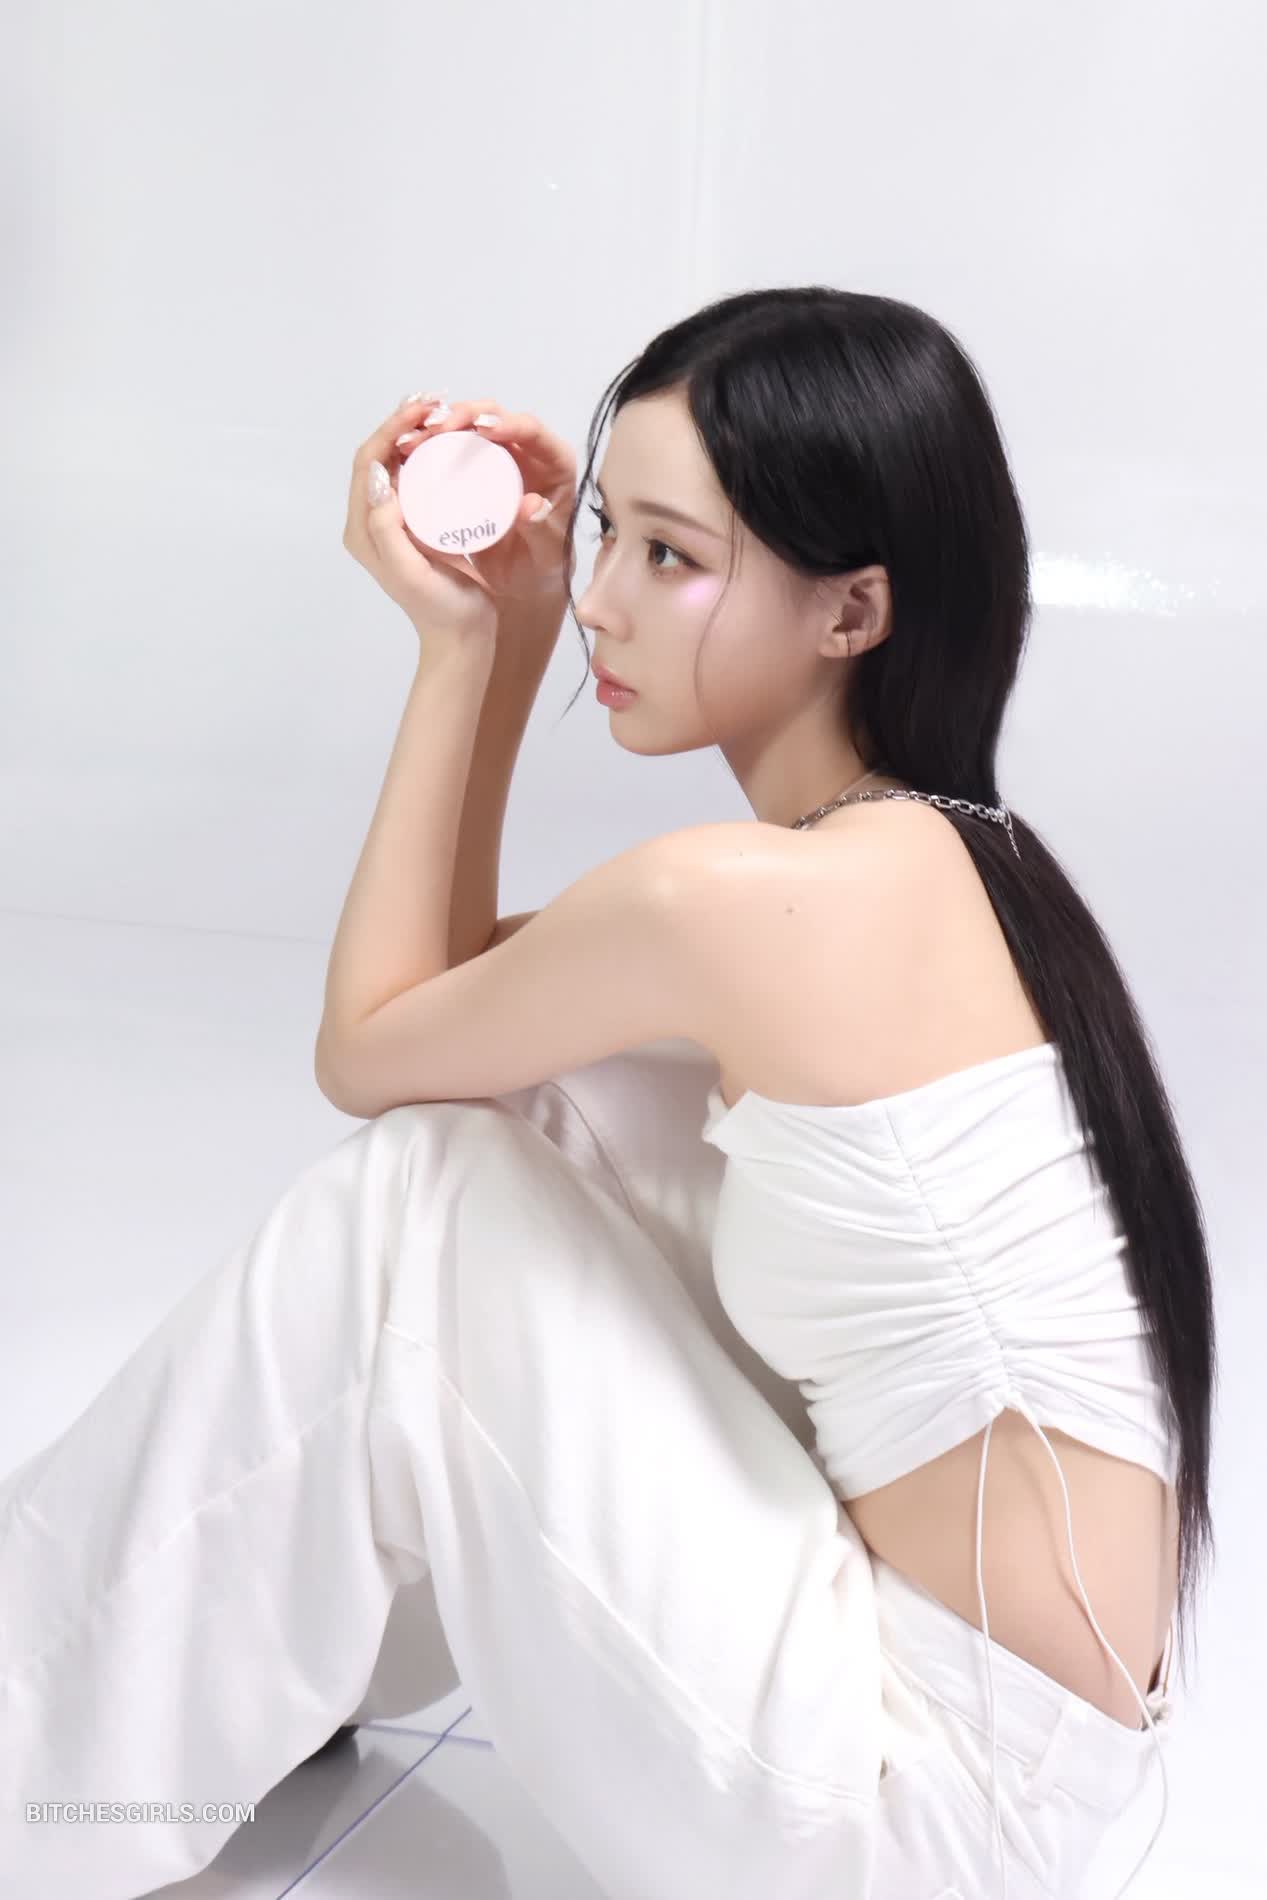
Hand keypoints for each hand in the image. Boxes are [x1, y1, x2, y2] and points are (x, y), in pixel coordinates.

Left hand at [343, 394, 577, 643]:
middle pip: (379, 457)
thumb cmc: (441, 608)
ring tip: (442, 414)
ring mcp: (393, 522)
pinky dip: (430, 454)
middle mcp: (371, 520)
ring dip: (415, 435)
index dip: (390, 429)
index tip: (421, 410)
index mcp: (363, 529)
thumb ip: (387, 528)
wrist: (462, 638)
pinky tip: (452, 444)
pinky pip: (416, 479)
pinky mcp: (416, 525)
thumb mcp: (410, 571)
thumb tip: (379, 476)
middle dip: (401, 425)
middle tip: (434, 403)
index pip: (368, 462)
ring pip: (397, 464)